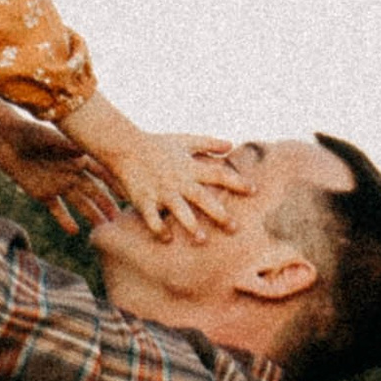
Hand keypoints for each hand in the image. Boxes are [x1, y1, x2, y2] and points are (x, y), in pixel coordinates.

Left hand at [0, 107, 120, 234]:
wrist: (5, 139)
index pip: (100, 172)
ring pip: (79, 203)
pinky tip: (74, 231)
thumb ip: (63, 147)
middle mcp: (71, 172)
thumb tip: (82, 152)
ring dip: (91, 215)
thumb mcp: (46, 138)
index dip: (113, 182)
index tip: (127, 194)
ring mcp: (58, 184)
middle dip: (106, 204)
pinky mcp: (43, 193)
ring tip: (103, 229)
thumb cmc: (28, 133)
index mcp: (76, 157)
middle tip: (119, 219)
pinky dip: (65, 220)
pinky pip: (57, 210)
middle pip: (93, 191)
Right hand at [93, 128, 250, 244]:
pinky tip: (167, 239)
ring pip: (178, 210)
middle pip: (202, 197)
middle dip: (218, 213)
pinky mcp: (144, 199)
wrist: (126, 146)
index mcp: (190, 167)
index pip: (219, 174)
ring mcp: (162, 191)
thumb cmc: (158, 144)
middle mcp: (179, 180)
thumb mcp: (185, 140)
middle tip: (234, 228)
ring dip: (190, 225)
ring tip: (202, 240)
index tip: (254, 191)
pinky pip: (152, 217)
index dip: (237, 181)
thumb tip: (231, 145)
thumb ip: (208, 143)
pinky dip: (159, 228)